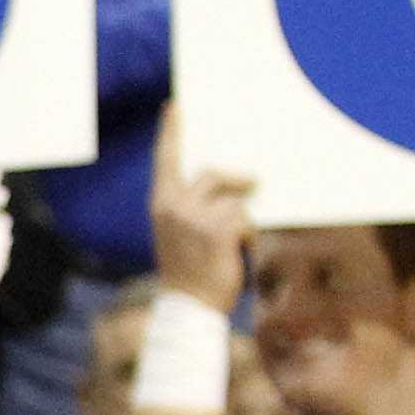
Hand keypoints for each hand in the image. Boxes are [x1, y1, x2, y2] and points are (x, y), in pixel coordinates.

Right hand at [149, 104, 254, 310]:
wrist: (187, 307)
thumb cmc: (190, 269)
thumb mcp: (186, 232)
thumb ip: (200, 206)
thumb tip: (240, 184)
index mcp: (160, 203)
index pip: (166, 160)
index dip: (172, 132)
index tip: (176, 107)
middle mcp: (173, 205)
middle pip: (215, 174)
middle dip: (238, 182)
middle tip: (254, 183)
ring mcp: (193, 217)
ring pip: (235, 199)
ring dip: (243, 219)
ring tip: (237, 242)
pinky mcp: (217, 230)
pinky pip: (245, 218)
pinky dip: (250, 234)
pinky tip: (241, 251)